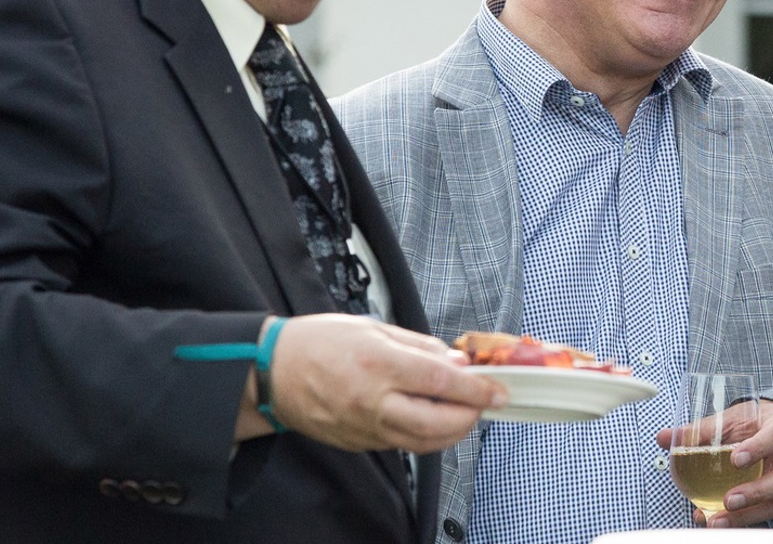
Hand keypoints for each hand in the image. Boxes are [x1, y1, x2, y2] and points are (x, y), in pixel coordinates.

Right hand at [255, 314, 507, 453]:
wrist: (273, 372)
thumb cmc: (320, 341)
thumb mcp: (373, 327)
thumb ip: (419, 346)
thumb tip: (456, 360)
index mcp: (379, 363)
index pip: (442, 381)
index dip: (477, 388)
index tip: (499, 389)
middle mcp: (374, 401)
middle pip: (438, 422)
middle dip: (470, 415)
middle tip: (485, 403)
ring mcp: (366, 428)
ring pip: (424, 442)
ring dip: (452, 431)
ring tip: (463, 412)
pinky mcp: (359, 444)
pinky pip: (402, 444)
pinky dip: (426, 435)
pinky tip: (432, 417)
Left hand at [658, 400, 772, 526]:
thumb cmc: (754, 422)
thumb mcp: (731, 419)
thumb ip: (701, 430)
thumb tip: (664, 438)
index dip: (758, 448)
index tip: (736, 459)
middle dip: (756, 493)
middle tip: (728, 500)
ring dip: (746, 515)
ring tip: (716, 520)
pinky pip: (765, 512)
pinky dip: (741, 520)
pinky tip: (716, 521)